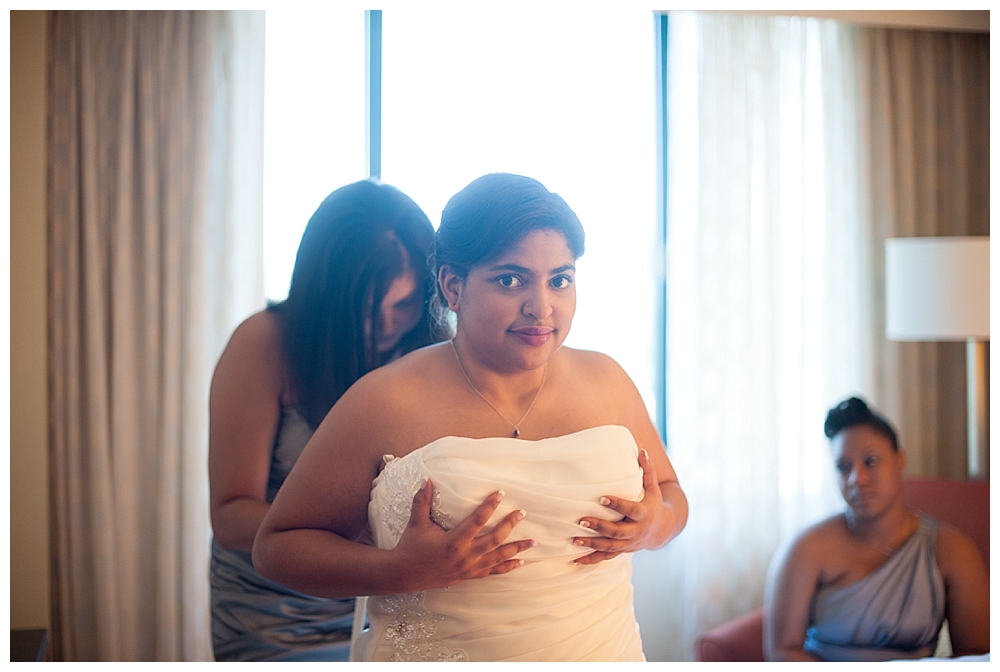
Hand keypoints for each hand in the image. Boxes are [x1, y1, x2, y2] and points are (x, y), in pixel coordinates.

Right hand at [390, 479, 534, 590]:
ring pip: (498, 557)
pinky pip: (492, 571)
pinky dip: (507, 567)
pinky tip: (519, 562)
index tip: (501, 493)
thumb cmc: (411, 547)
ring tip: (533, 542)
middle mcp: (464, 556)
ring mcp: (468, 568)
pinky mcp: (469, 576)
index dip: (490, 506)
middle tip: (521, 513)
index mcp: (453, 541)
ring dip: (516, 548)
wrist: (405, 574)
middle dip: (509, 525)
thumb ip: (422, 501)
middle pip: (494, 539)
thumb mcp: (416, 523)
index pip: (477, 521)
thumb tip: (426, 479)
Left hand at [573, 449, 673, 564]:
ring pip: (610, 547)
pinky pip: (606, 557)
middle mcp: (636, 531)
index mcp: (643, 514)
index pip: (630, 510)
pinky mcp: (622, 551)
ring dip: (592, 544)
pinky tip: (575, 561)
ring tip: (574, 540)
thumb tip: (641, 451)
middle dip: (600, 527)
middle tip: (582, 520)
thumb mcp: (653, 488)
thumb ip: (647, 470)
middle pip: (617, 531)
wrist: (662, 530)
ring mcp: (629, 543)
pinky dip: (591, 560)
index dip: (617, 504)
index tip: (602, 498)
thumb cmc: (653, 503)